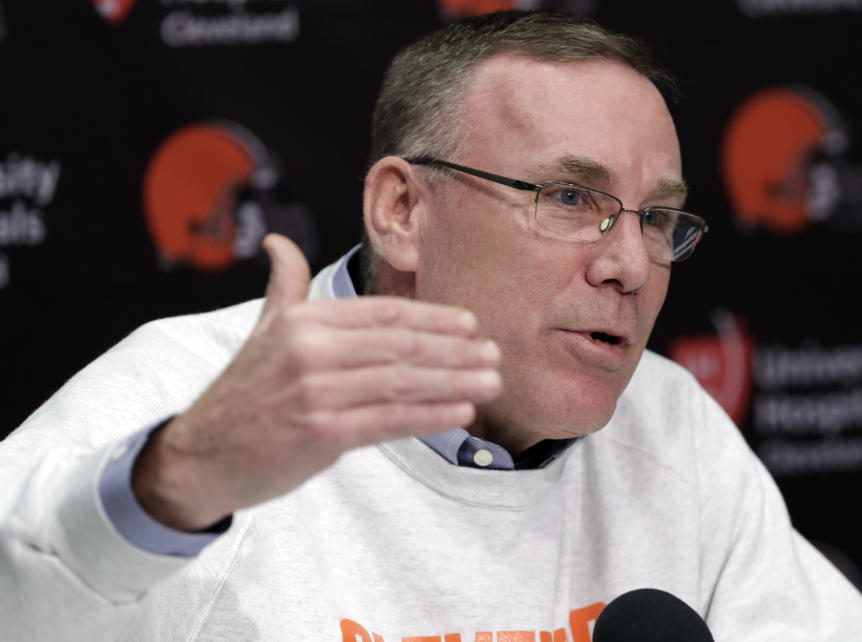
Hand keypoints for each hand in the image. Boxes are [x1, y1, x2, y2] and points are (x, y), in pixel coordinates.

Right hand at [133, 234, 501, 530]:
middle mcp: (310, 349)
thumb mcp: (262, 330)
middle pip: (401, 346)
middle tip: (494, 355)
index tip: (470, 325)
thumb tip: (279, 243)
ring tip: (490, 382)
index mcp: (304, 319)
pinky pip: (389, 421)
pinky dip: (429, 416)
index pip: (384, 314)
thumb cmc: (243, 393)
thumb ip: (284, 286)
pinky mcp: (320, 433)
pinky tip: (460, 412)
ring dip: (455, 381)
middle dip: (455, 351)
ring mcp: (315, 391)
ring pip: (402, 382)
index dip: (433, 319)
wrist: (200, 455)